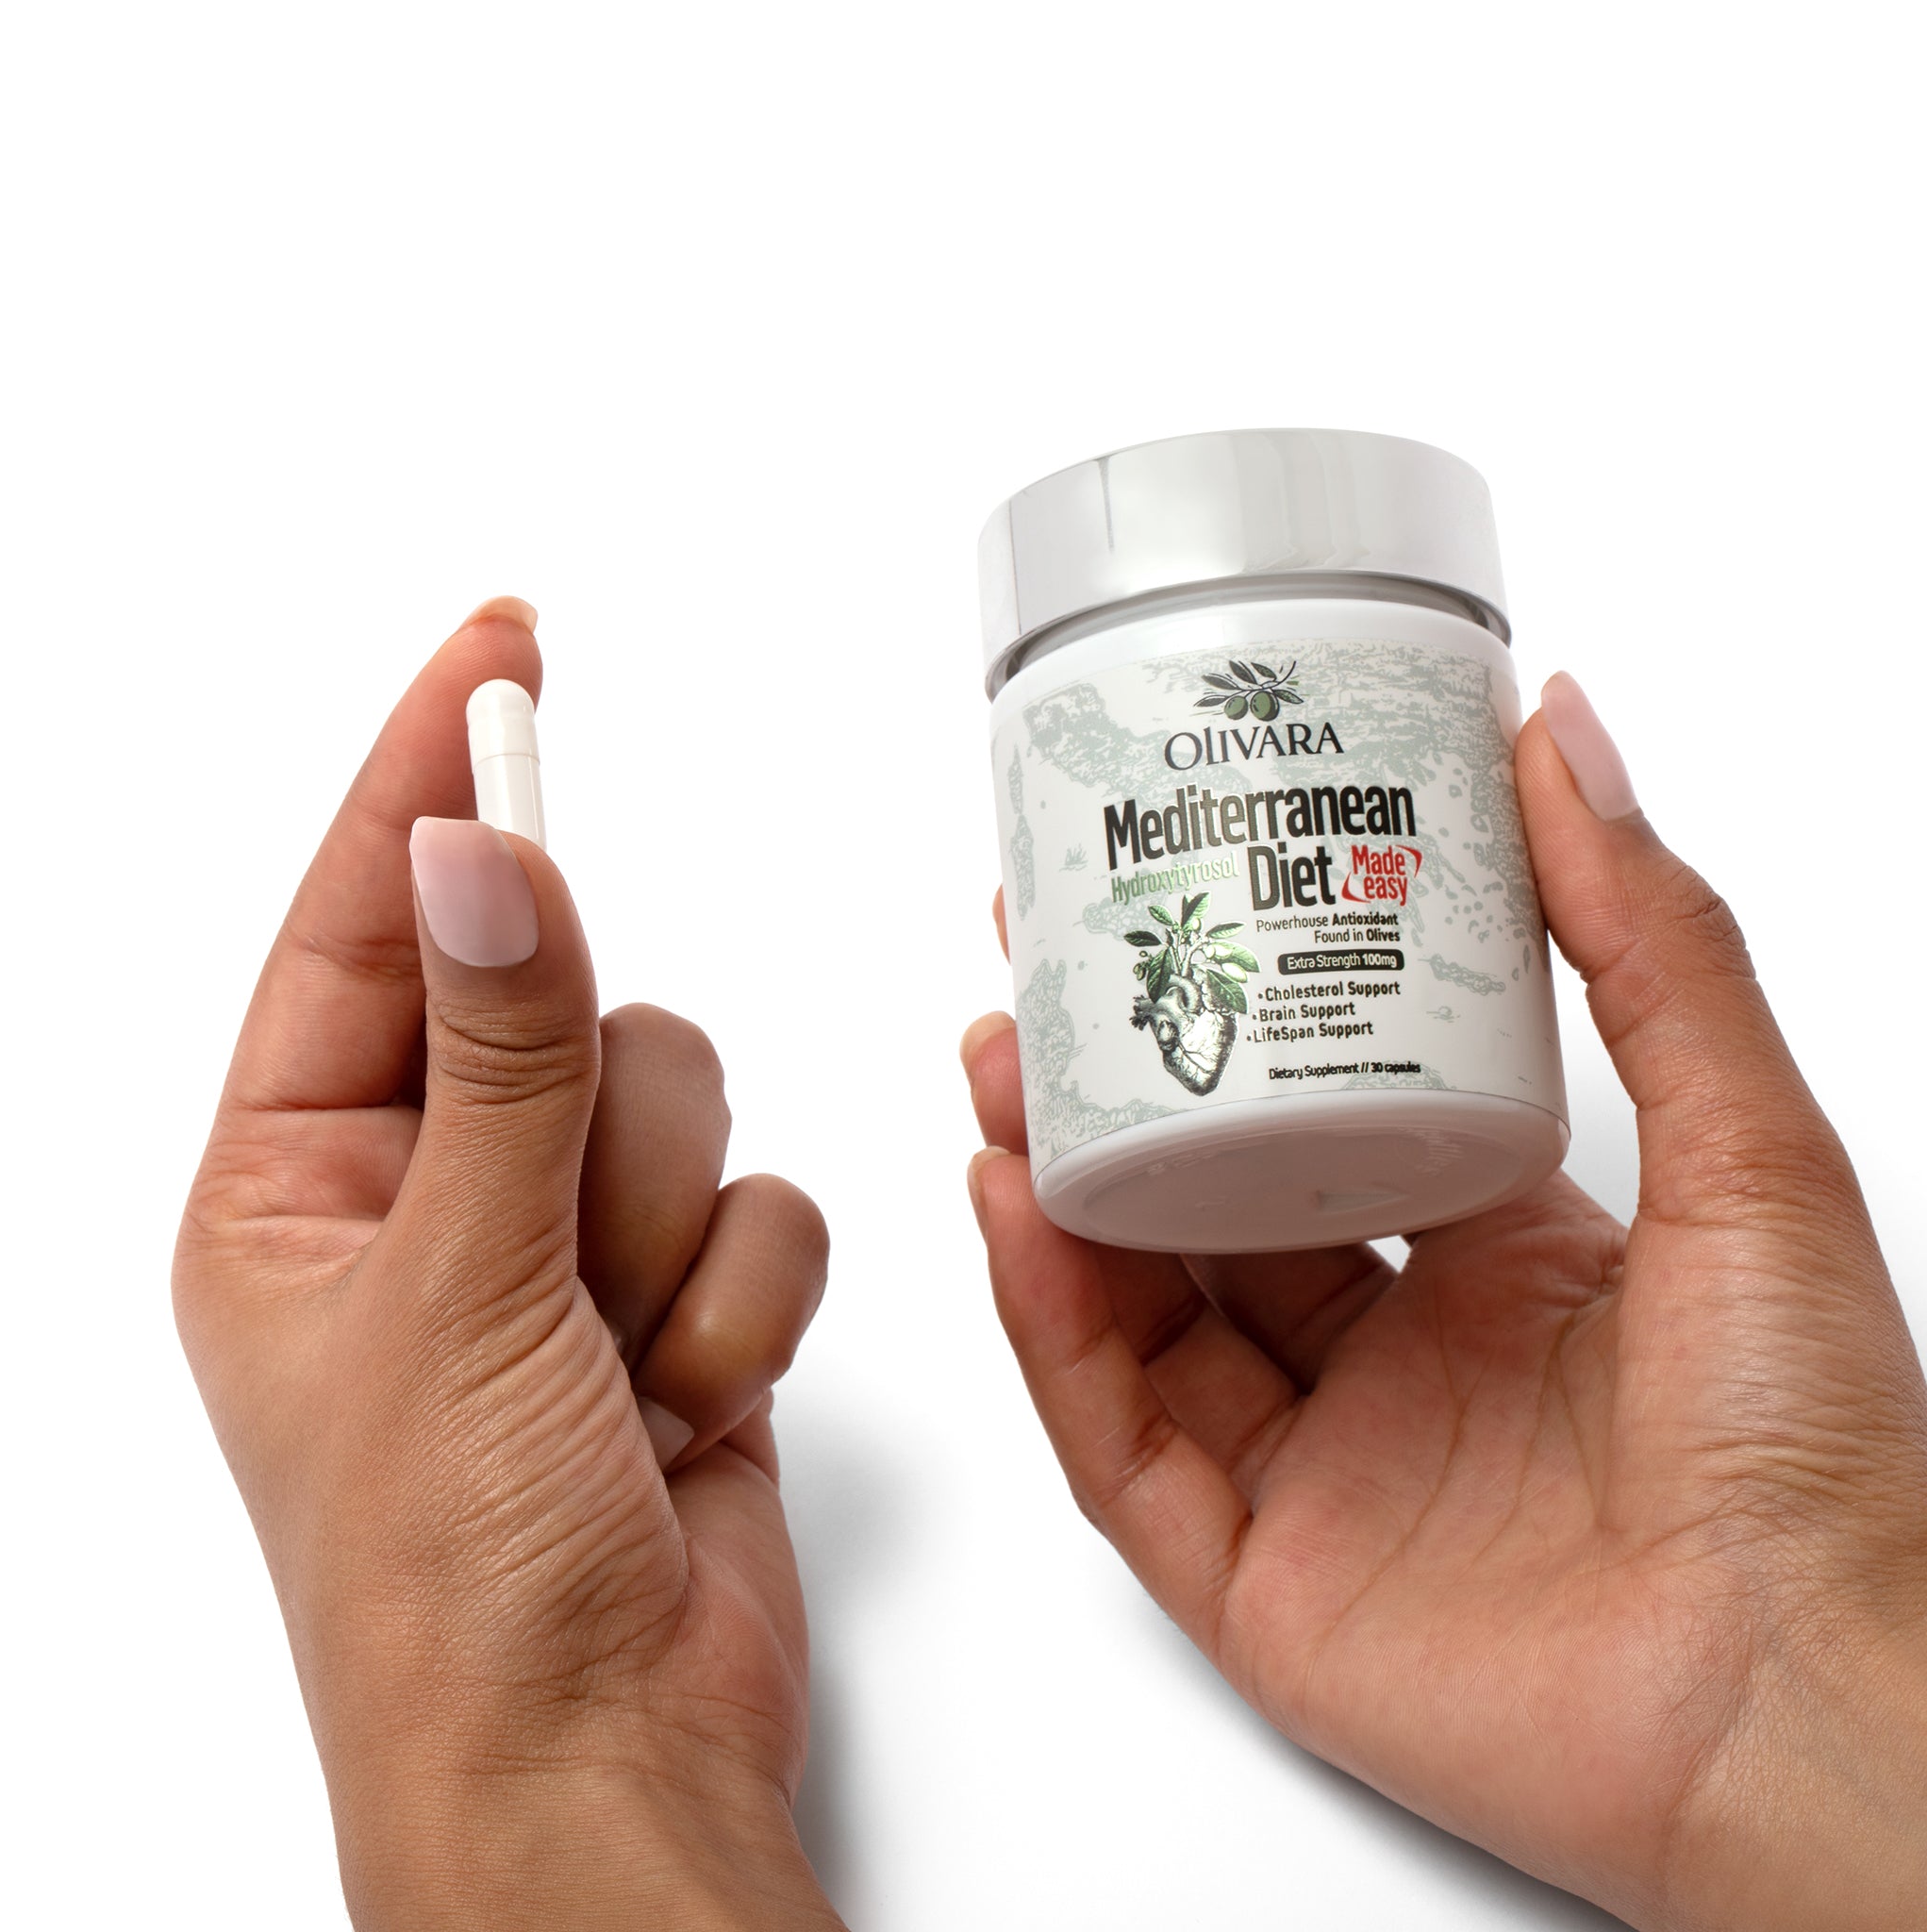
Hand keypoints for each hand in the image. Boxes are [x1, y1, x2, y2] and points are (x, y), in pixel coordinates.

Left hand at [175, 603, 841, 1929]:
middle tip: (561, 1244)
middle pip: (564, 1008)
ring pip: (681, 1098)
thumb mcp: (453, 1296)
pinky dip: (741, 1304)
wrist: (598, 1758)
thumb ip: (497, 1057)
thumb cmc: (452, 1580)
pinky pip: (760, 1205)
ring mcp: (558, 1250)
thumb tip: (485, 854)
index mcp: (297, 1184)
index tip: (498, 647)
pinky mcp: (676, 1300)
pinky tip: (682, 1404)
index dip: (433, 774)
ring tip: (615, 1361)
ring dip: (671, 1236)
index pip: (368, 920)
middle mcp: (427, 1199)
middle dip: (596, 1130)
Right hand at [963, 674, 1926, 1931]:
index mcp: (1501, 1264)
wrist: (1806, 1702)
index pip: (1322, 1124)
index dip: (1231, 1020)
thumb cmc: (1811, 1448)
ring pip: (1139, 1316)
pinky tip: (1021, 1217)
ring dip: (1056, 1192)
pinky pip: (1121, 1446)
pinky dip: (1056, 1331)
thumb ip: (1651, 939)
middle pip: (1204, 1208)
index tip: (1163, 909)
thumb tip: (1568, 732)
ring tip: (1001, 1072)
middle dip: (1109, 1092)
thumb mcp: (1749, 1144)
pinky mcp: (1258, 1583)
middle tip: (1036, 978)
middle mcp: (1396, 1363)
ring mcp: (1317, 1474)